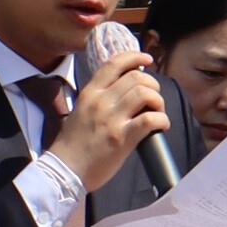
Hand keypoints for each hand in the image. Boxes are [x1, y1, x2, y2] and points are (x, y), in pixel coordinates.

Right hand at [49, 50, 168, 190]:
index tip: (146, 60)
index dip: (135, 57)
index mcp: (90, 93)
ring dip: (158, 101)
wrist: (65, 170)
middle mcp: (100, 101)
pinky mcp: (121, 138)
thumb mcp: (80, 111)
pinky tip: (161, 126)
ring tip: (157, 111)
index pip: (114, 63)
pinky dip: (162, 120)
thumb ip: (99, 98)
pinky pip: (150, 119)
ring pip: (145, 94)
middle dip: (152, 85)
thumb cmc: (73, 144)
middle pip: (136, 77)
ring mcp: (111, 119)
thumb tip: (123, 90)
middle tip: (153, 99)